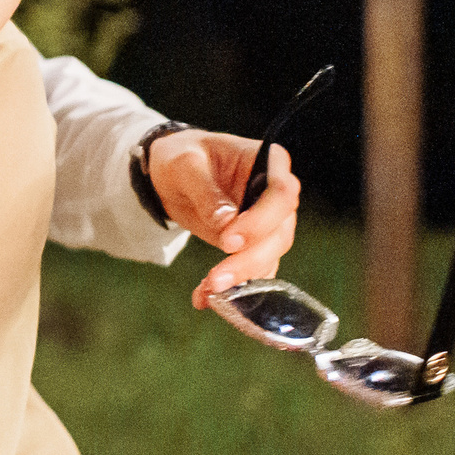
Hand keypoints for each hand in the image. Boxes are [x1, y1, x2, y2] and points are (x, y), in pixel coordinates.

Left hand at [142, 128, 300, 306]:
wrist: (172, 175)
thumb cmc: (182, 157)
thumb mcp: (185, 165)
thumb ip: (206, 193)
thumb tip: (226, 225)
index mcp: (269, 163)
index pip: (282, 194)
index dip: (260, 221)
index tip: (228, 240)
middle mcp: (276, 196)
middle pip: (279, 233)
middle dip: (249, 260)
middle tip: (216, 279)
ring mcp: (268, 224)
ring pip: (269, 257)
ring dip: (241, 279)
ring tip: (208, 292)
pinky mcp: (253, 246)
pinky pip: (252, 271)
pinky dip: (232, 288)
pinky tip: (205, 297)